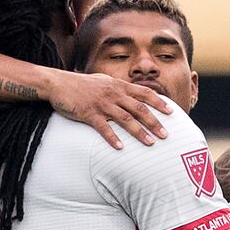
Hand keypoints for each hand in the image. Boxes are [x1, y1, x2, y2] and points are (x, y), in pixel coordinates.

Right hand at [48, 71, 172, 148]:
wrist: (57, 83)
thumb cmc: (82, 84)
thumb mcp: (104, 81)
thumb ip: (119, 87)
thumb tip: (134, 93)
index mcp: (119, 85)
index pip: (144, 93)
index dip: (159, 103)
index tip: (172, 113)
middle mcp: (114, 94)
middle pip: (139, 109)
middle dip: (155, 123)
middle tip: (166, 135)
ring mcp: (102, 103)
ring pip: (125, 119)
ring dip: (139, 132)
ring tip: (150, 143)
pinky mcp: (88, 113)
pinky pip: (103, 128)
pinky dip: (113, 138)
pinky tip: (121, 148)